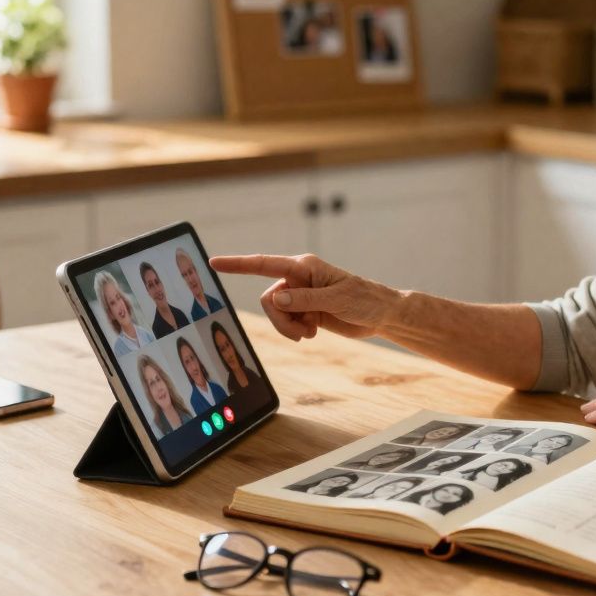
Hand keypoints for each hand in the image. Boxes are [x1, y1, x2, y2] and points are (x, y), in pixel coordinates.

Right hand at [209, 254, 400, 340]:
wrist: (381, 315)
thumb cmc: (364, 300)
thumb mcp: (336, 300)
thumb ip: (304, 300)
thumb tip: (276, 299)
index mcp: (304, 267)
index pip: (264, 264)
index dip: (238, 264)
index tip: (214, 262)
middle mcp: (299, 278)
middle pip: (268, 299)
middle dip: (279, 320)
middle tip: (301, 333)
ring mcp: (301, 295)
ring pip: (275, 313)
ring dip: (289, 327)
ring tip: (310, 333)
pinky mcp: (305, 310)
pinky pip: (286, 322)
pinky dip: (296, 330)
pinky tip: (314, 331)